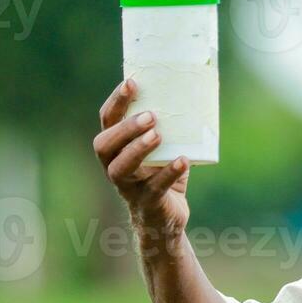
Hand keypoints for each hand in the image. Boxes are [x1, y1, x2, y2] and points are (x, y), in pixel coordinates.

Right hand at [93, 79, 190, 241]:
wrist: (166, 220)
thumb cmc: (164, 175)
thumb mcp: (165, 149)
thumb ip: (172, 127)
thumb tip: (196, 91)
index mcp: (117, 149)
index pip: (107, 121)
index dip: (116, 102)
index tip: (132, 83)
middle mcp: (115, 167)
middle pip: (105, 145)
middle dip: (125, 128)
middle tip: (151, 116)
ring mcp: (129, 187)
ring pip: (121, 168)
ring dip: (138, 149)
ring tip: (158, 135)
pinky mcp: (149, 203)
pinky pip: (155, 188)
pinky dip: (169, 173)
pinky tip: (183, 160)